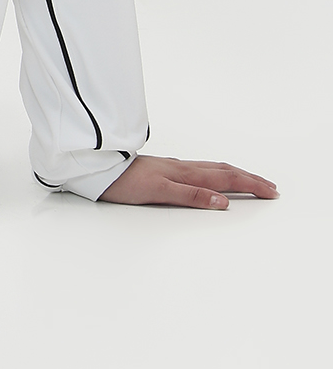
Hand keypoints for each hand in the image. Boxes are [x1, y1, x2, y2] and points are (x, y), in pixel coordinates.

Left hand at [99, 154, 277, 209]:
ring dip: (236, 174)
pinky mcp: (164, 169)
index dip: (250, 185)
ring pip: (212, 168)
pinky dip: (217, 173)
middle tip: (271, 187)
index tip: (271, 192)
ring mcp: (173, 167)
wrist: (97, 169)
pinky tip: (213, 176)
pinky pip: (200, 169)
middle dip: (250, 179)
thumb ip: (191, 195)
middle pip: (224, 171)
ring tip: (250, 180)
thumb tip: (223, 201)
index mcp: (185, 173)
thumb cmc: (123, 183)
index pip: (225, 178)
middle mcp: (182, 168)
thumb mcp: (158, 193)